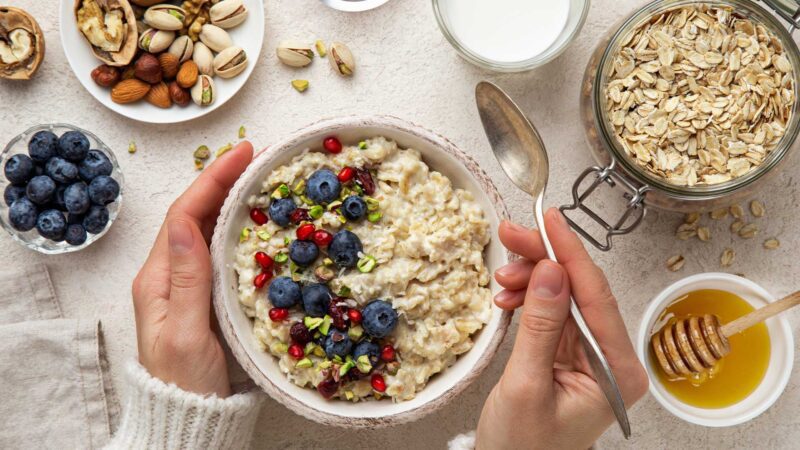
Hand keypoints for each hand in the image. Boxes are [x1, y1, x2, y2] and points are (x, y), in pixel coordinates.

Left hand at [132, 142, 252, 397]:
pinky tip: (257, 218)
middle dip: (223, 179)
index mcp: (160, 278)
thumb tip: (185, 224)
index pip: (185, 215)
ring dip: (231, 198)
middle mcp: (171, 273)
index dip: (213, 180)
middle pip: (195, 213)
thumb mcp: (186, 331)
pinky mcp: (206, 294)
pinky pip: (220, 249)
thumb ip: (188, 279)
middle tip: (258, 156)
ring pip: (208, 228)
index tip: (244, 153)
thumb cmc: (187, 380)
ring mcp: (188, 283)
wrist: (190, 415)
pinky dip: (238, 226)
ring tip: (260, 176)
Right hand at [476, 208, 647, 448]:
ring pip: (564, 295)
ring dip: (532, 278)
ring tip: (501, 276)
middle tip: (511, 234)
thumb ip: (541, 327)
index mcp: (618, 371)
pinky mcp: (570, 353)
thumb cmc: (523, 447)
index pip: (597, 296)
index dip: (571, 253)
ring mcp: (591, 354)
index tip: (550, 220)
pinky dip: (528, 298)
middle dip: (545, 259)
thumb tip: (551, 271)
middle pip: (582, 289)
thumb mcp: (527, 385)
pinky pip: (552, 312)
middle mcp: (612, 358)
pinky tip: (508, 295)